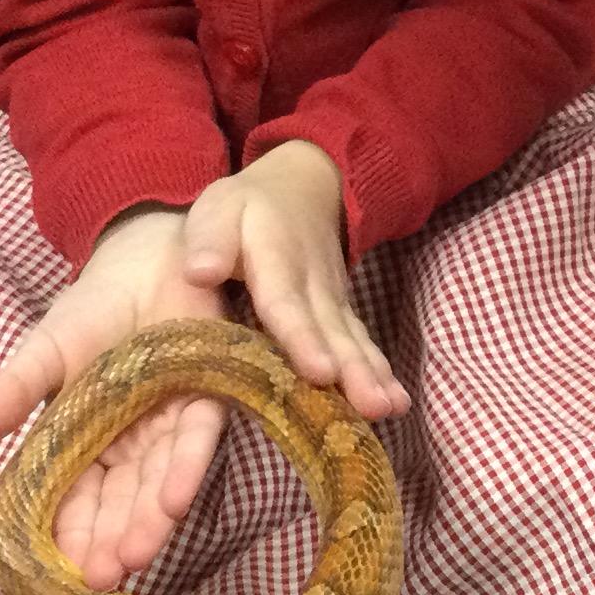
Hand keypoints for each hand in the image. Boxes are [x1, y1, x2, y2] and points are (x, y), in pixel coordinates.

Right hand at [0, 204, 224, 588]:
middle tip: (102, 579)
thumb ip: (13, 391)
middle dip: (110, 541)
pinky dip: (185, 469)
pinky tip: (173, 502)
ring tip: (133, 557)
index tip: (59, 571)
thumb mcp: (44, 351)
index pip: (73, 498)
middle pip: (119, 502)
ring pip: (158, 483)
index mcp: (86, 441)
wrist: (149, 256)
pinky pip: (197, 438)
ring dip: (146, 521)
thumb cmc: (92, 310)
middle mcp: (131, 445)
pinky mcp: (208, 397)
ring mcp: (169, 425)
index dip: (67, 533)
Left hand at [180, 142, 406, 427]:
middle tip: (371, 406)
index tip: (321, 371)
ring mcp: (334, 300)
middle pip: (332, 331)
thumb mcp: (219, 210)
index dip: (303, 339)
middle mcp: (314, 284)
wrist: (304, 185)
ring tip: (390, 409)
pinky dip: (381, 373)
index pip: (287, 304)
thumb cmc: (249, 207)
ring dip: (372, 376)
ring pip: (353, 341)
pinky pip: (362, 344)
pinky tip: (396, 404)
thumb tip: (198, 272)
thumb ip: (209, 240)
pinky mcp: (344, 313)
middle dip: (353, 371)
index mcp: (276, 260)